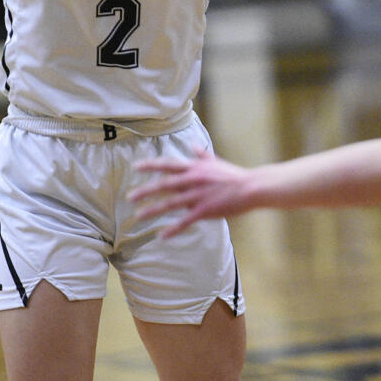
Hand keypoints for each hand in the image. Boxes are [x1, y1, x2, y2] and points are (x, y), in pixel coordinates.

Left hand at [131, 147, 255, 237]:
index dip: (150, 165)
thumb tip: (193, 144)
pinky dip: (172, 229)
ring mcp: (198, 195)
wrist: (251, 187)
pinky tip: (162, 236)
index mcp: (194, 167)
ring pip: (170, 203)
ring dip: (152, 210)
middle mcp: (193, 179)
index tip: (135, 167)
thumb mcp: (216, 161)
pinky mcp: (204, 210)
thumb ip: (201, 155)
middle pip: (163, 185)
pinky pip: (184, 221)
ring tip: (138, 216)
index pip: (167, 164)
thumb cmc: (233, 175)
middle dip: (145, 190)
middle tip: (129, 196)